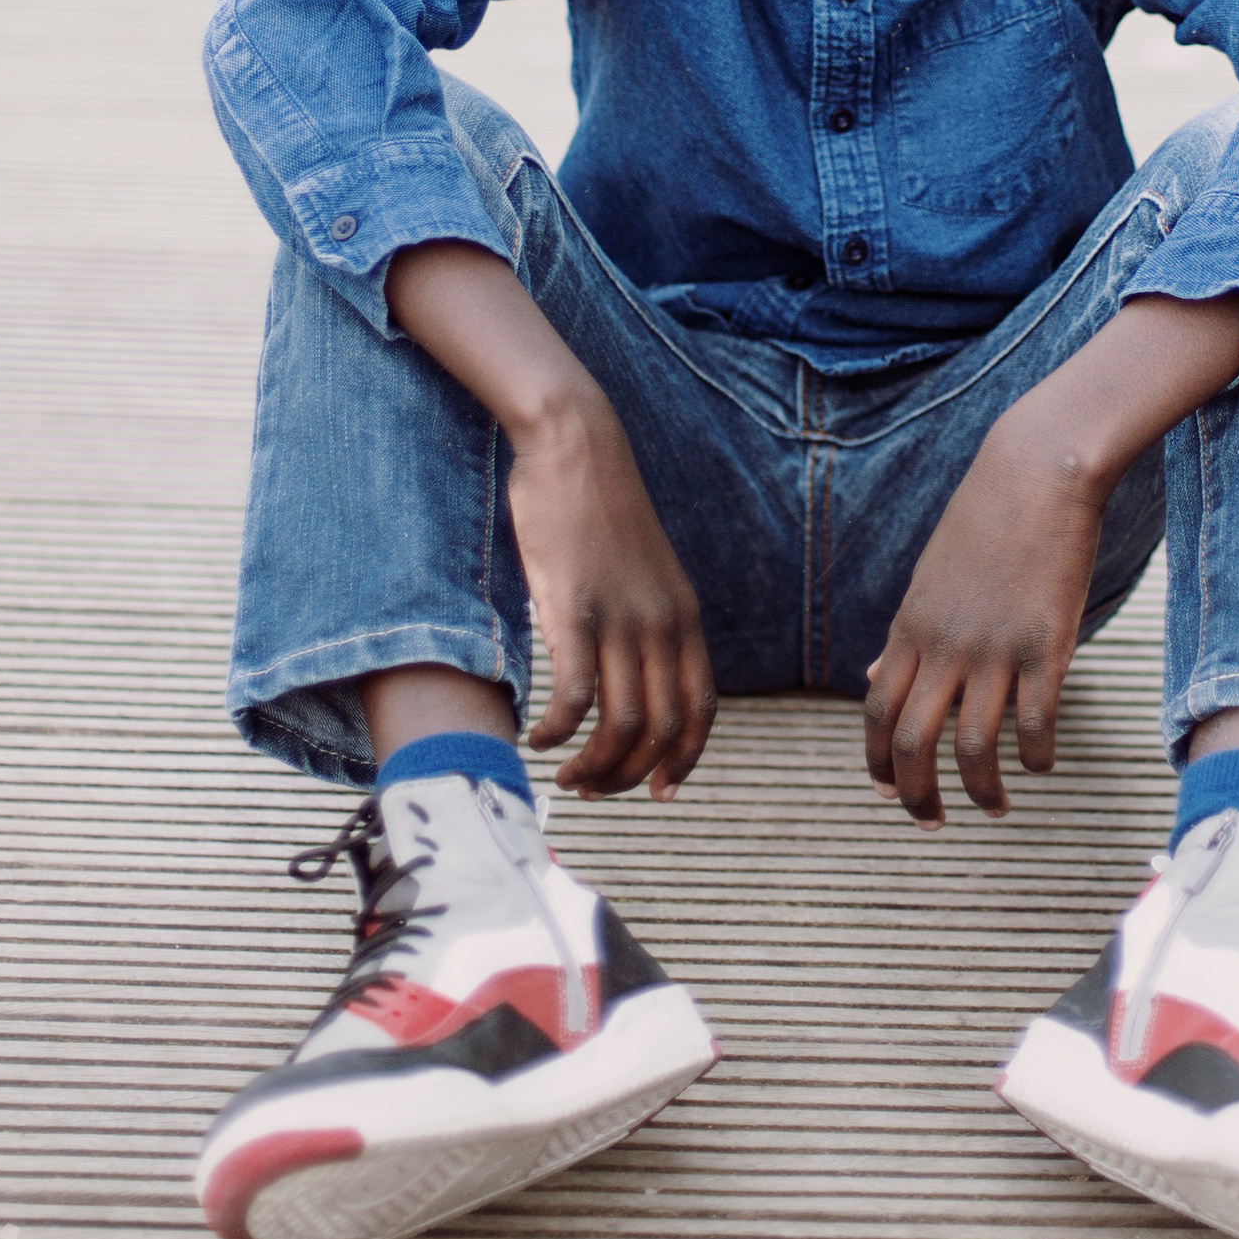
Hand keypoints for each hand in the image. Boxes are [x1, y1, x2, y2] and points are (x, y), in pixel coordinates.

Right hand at [505, 391, 717, 801]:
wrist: (576, 447)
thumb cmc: (599, 508)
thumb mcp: (645, 570)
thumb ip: (647, 620)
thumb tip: (632, 671)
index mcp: (684, 616)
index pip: (702, 710)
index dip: (684, 760)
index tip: (661, 792)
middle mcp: (661, 623)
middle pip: (661, 730)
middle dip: (629, 776)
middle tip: (594, 790)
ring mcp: (619, 618)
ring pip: (620, 724)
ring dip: (592, 767)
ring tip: (565, 776)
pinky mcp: (573, 610)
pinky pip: (573, 697)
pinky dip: (556, 732)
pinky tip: (536, 737)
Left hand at [860, 291, 1238, 824]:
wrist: (1037, 470)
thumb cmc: (986, 519)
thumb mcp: (931, 577)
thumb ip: (906, 632)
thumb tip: (878, 672)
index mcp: (911, 626)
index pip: (876, 712)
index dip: (877, 763)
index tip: (889, 793)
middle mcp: (944, 643)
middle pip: (912, 743)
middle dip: (916, 797)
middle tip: (933, 823)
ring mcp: (994, 645)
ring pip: (973, 746)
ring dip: (981, 791)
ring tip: (996, 808)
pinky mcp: (1045, 643)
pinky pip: (1036, 723)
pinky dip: (1036, 757)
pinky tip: (1041, 766)